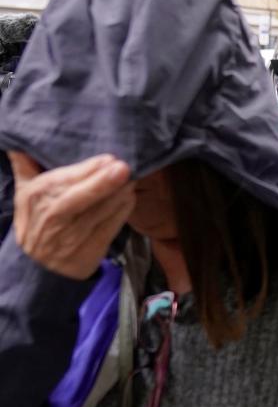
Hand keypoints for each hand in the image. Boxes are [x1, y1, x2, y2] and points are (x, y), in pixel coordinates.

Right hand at [9, 152, 134, 279]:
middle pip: (73, 201)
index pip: (58, 183)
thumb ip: (26, 165)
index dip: (84, 172)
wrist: (38, 264)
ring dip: (115, 197)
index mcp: (33, 198)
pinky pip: (104, 232)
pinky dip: (119, 215)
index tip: (107, 159)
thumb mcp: (26, 192)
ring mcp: (66, 240)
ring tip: (131, 180)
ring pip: (93, 216)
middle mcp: (48, 220)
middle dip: (99, 184)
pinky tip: (130, 199)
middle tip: (122, 168)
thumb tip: (17, 141)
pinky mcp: (84, 254)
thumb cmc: (38, 217)